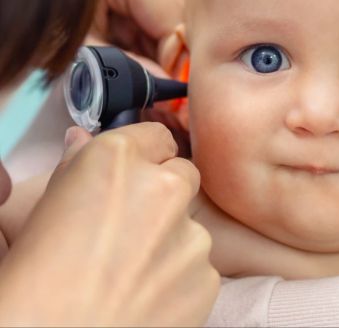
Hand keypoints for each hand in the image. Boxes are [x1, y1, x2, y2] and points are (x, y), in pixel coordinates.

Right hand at [0, 123, 218, 325]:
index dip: (142, 160)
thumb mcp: (41, 212)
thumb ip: (75, 169)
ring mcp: (191, 233)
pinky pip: (198, 270)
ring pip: (190, 228)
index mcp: (116, 159)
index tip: (128, 182)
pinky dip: (177, 283)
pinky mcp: (207, 276)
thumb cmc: (32, 285)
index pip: (155, 137)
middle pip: (181, 176)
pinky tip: (143, 301)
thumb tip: (82, 140)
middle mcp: (163, 186)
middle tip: (126, 233)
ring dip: (168, 245)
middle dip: (163, 198)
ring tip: (126, 278)